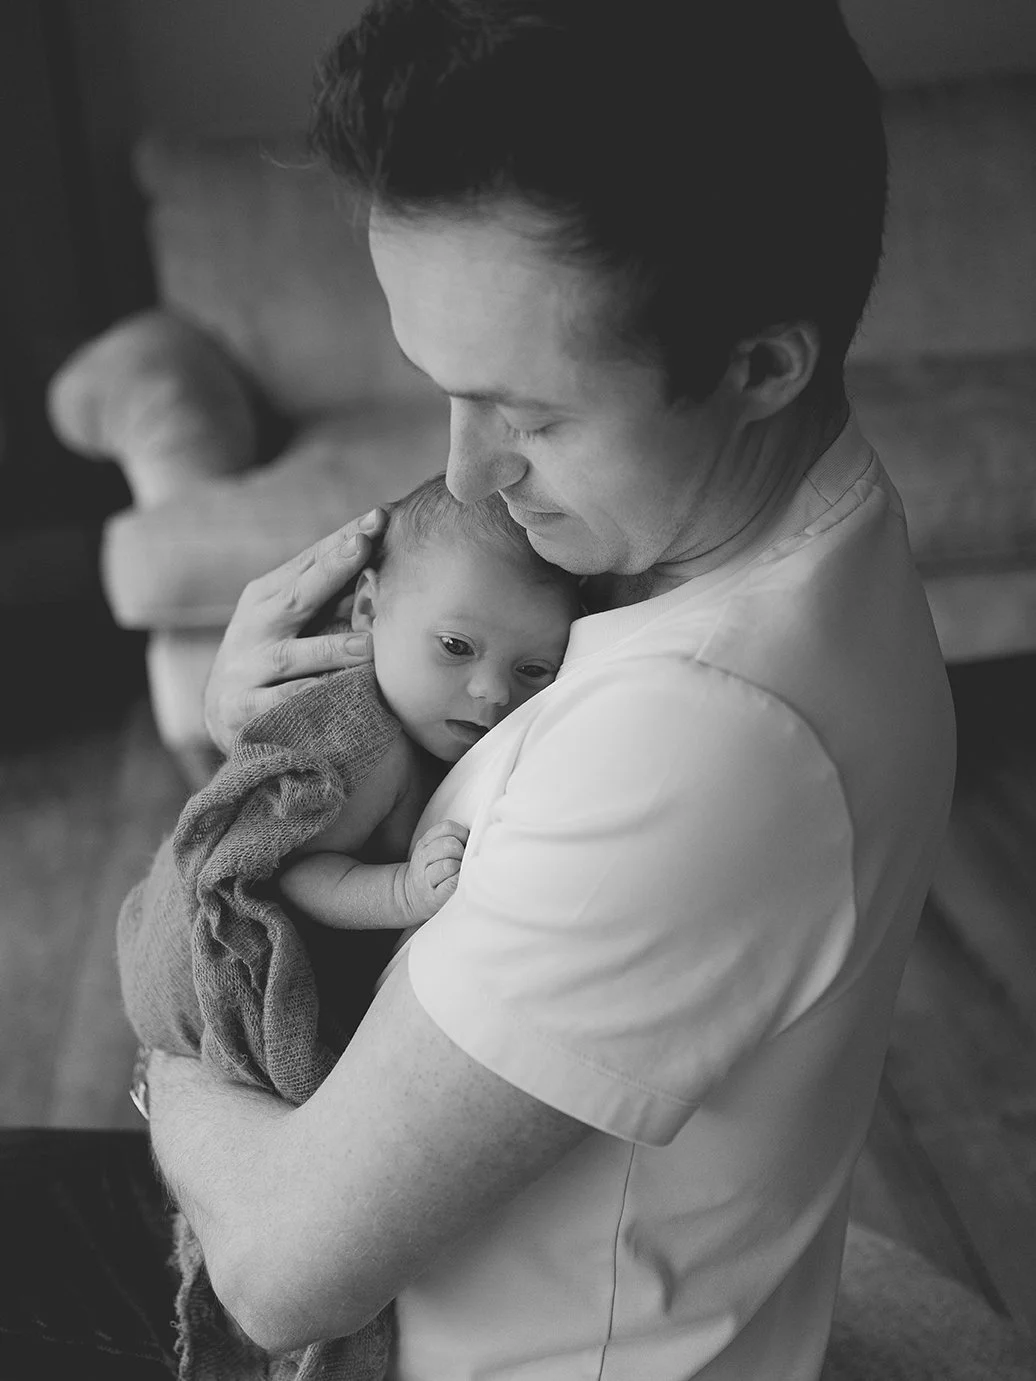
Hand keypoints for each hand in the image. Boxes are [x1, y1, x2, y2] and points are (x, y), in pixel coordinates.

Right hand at [203, 509, 386, 752]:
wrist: (221, 714)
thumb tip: (386, 560)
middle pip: (296, 595)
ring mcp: (246, 667)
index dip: (343, 539)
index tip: (379, 517)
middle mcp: (254, 626)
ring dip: (330, 648)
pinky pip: (277, 703)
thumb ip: (331, 596)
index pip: (310, 562)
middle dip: (332, 568)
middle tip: (365, 544)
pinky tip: (328, 693)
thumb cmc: (272, 654)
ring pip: (291, 656)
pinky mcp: (242, 708)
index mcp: (267, 596)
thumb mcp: (292, 620)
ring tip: (369, 644)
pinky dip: (302, 697)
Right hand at [402, 820, 468, 922]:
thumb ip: (449, 838)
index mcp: (425, 843)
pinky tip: (459, 881)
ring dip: (459, 868)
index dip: (462, 833)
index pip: (447, 827)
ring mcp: (426, 878)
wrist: (410, 896)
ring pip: (449, 864)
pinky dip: (458, 881)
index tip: (464, 843)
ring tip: (459, 872)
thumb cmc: (431, 870)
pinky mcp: (434, 896)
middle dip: (461, 852)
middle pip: (450, 845)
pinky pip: (451, 884)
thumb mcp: (432, 849)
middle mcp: (423, 858)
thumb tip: (476, 836)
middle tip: (462, 860)